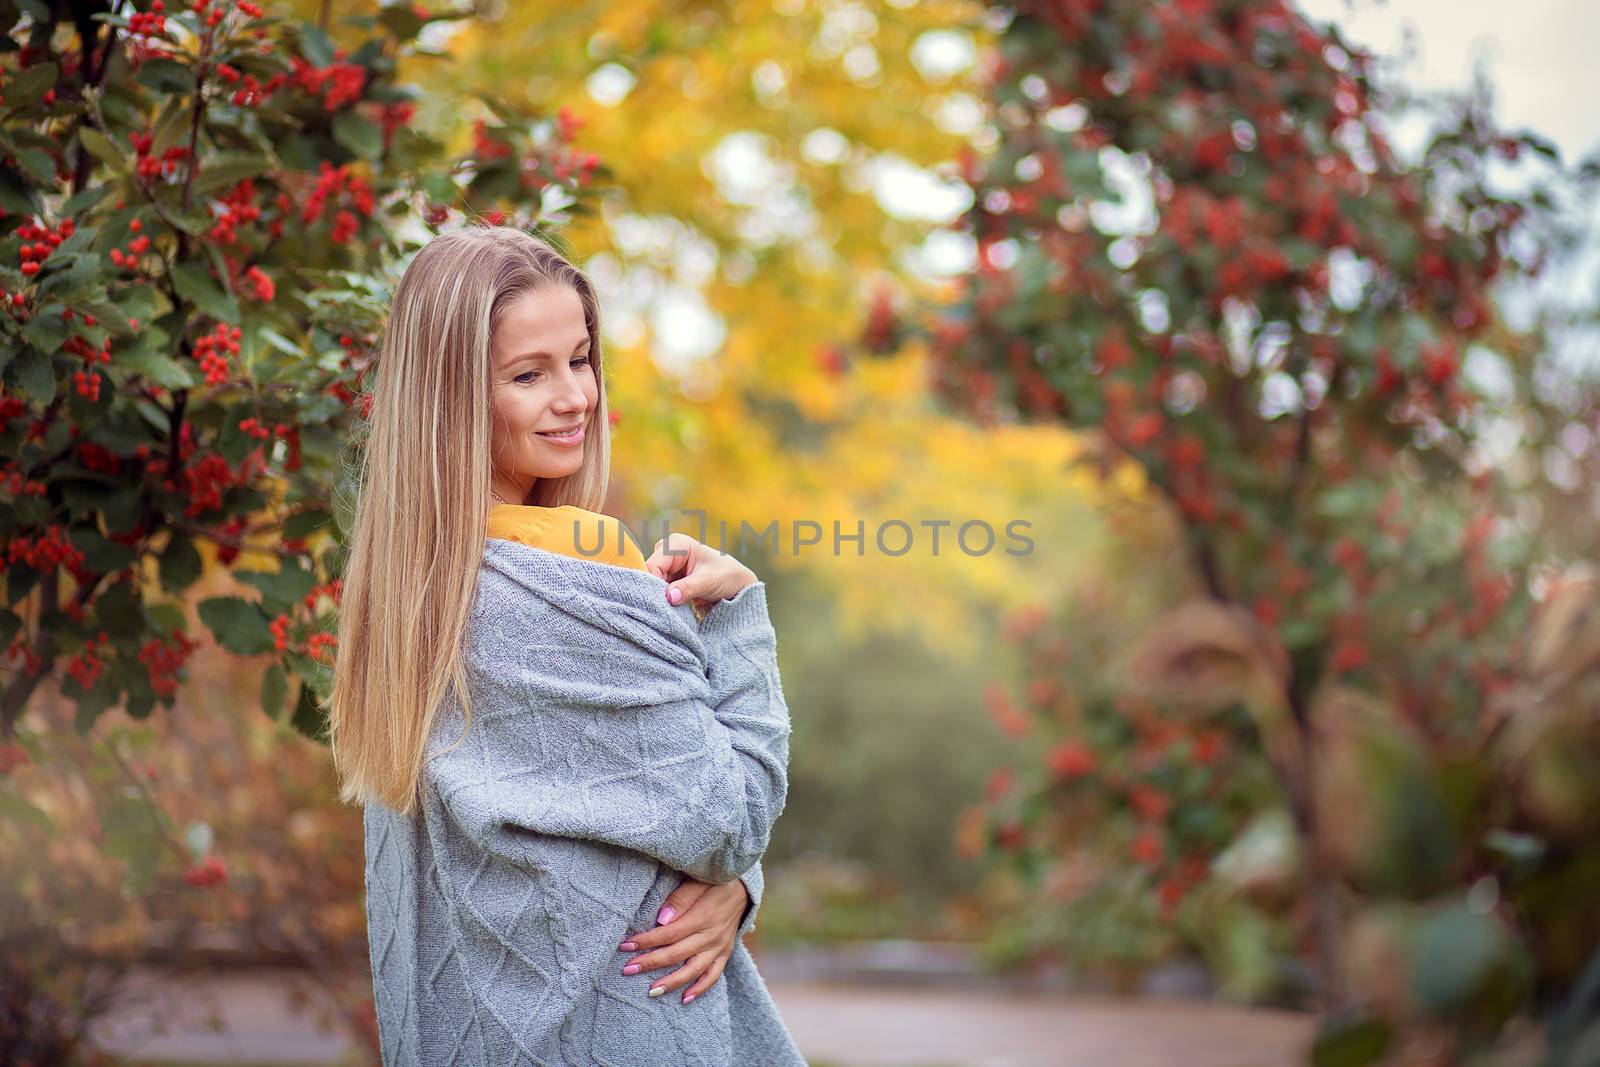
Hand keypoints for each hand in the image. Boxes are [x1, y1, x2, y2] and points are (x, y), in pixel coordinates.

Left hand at [616, 876, 748, 1003]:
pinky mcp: (724, 954)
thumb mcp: (699, 880)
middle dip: (650, 963)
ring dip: (671, 982)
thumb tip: (662, 920)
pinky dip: (700, 989)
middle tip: (628, 969)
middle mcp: (711, 935)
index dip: (646, 941)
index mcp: (702, 916)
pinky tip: (684, 999)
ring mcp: (719, 947)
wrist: (744, 888)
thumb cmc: (715, 881)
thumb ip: (681, 899)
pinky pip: (713, 975)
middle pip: (676, 954)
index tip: (625, 945)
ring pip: (693, 970)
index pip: (669, 933)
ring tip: (651, 991)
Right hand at [645, 533, 756, 613]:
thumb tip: (670, 597)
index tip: (661, 602)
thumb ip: (688, 588)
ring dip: (659, 597)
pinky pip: (658, 589)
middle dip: (655, 591)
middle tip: (664, 608)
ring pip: (652, 583)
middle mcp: (667, 551)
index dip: (653, 584)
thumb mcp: (708, 582)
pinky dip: (663, 599)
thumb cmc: (726, 576)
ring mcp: (667, 564)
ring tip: (670, 609)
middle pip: (649, 573)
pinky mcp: (668, 577)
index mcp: (676, 544)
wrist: (736, 584)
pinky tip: (670, 607)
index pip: (653, 565)